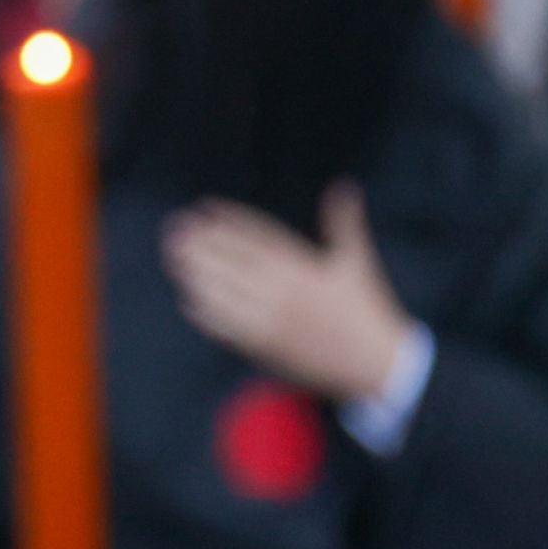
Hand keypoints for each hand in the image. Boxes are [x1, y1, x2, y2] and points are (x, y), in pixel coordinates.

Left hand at [163, 183, 410, 403]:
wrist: (374, 363)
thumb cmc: (364, 308)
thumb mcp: (355, 262)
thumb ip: (344, 222)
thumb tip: (345, 185)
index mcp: (302, 268)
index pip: (256, 237)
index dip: (228, 221)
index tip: (204, 208)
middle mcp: (283, 292)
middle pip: (231, 262)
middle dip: (201, 243)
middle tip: (175, 228)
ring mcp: (270, 320)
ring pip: (222, 293)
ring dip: (195, 274)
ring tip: (173, 257)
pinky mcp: (265, 346)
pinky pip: (227, 327)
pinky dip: (205, 313)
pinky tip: (188, 298)